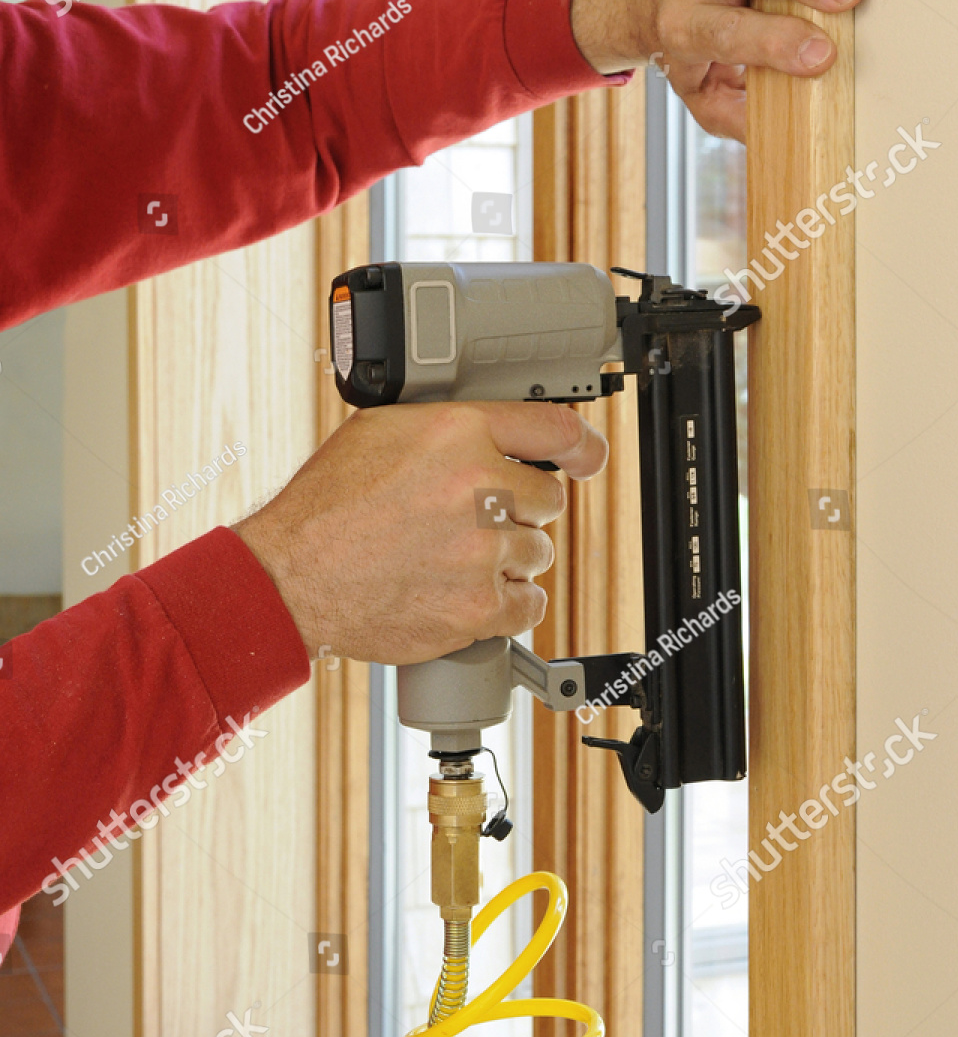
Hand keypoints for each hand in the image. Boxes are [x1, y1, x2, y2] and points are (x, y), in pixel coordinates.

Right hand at [233, 401, 607, 664]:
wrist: (290, 577)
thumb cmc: (325, 507)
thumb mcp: (380, 433)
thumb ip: (446, 430)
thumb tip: (493, 435)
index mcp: (456, 431)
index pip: (552, 428)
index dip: (581, 445)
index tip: (588, 457)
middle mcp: (477, 486)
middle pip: (546, 501)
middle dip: (517, 512)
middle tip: (471, 523)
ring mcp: (482, 550)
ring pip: (537, 554)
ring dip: (507, 560)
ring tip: (452, 561)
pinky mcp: (478, 607)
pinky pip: (529, 605)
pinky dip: (508, 605)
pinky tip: (470, 594)